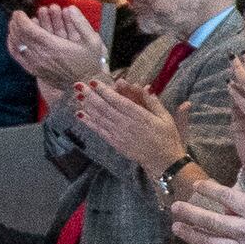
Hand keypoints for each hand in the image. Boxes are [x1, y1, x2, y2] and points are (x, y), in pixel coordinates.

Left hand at [10, 4, 111, 88]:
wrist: (85, 84)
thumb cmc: (89, 62)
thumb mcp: (93, 41)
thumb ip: (81, 23)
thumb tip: (70, 8)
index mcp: (54, 47)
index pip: (28, 30)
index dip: (20, 19)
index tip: (20, 12)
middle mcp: (41, 56)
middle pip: (20, 36)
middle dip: (15, 23)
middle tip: (17, 15)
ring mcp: (36, 65)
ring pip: (16, 45)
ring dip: (13, 32)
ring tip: (14, 24)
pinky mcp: (34, 71)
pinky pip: (17, 57)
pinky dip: (12, 45)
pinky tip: (13, 38)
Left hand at [72, 76, 192, 178]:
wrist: (164, 161)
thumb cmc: (167, 137)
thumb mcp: (166, 117)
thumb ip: (154, 102)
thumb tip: (144, 87)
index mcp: (140, 116)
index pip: (118, 101)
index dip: (105, 91)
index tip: (94, 82)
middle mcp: (127, 124)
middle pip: (105, 108)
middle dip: (91, 95)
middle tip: (78, 85)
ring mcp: (119, 134)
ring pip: (100, 118)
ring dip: (87, 106)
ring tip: (77, 95)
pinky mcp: (115, 143)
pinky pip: (99, 130)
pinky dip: (89, 122)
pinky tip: (79, 114)